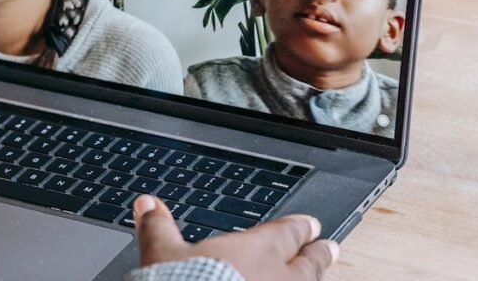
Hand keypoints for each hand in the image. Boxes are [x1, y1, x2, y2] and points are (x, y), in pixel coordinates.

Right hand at [133, 195, 339, 280]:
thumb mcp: (161, 253)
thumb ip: (158, 227)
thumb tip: (147, 204)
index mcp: (256, 250)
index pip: (287, 232)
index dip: (299, 227)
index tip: (310, 225)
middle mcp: (278, 277)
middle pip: (309, 263)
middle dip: (319, 254)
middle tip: (331, 247)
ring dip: (315, 279)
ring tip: (319, 276)